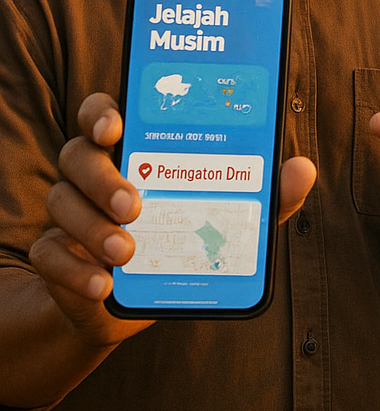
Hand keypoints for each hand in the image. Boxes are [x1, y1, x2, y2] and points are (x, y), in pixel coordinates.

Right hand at [30, 92, 316, 347]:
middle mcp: (94, 172)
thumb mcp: (230, 215)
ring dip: (92, 228)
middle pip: (76, 154)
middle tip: (137, 204)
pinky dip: (73, 271)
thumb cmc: (189, 237)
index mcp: (134, 148)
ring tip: (128, 252)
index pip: (103, 112)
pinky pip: (46, 256)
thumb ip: (264, 193)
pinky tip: (103, 285)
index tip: (116, 124)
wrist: (141, 299)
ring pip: (60, 201)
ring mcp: (71, 213)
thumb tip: (302, 168)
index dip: (101, 111)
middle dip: (103, 176)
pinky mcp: (56, 256)